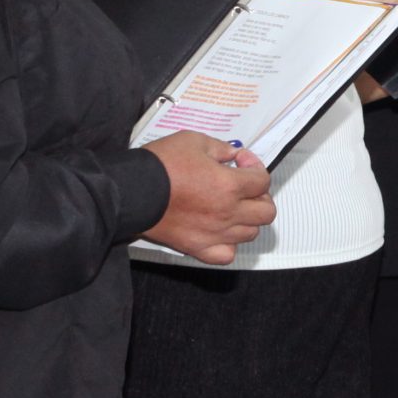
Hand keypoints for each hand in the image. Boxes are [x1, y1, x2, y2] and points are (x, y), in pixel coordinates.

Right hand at [143, 133, 274, 264]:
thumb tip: (234, 155)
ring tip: (233, 207)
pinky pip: (225, 255)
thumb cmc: (159, 166)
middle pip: (266, 212)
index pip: (262, 181)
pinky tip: (220, 232)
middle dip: (260, 196)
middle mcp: (227, 214)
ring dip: (247, 219)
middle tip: (245, 187)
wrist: (130, 191)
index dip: (255, 167)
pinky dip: (228, 245)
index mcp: (229, 186)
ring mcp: (214, 234)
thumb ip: (221, 148)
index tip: (240, 161)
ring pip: (250, 234)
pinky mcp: (196, 247)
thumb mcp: (194, 141)